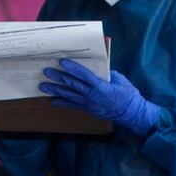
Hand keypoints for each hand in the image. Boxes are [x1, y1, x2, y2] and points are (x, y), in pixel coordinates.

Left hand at [39, 59, 160, 135]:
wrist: (132, 113)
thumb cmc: (128, 95)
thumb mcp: (121, 80)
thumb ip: (108, 73)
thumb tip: (97, 67)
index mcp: (101, 87)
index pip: (84, 76)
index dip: (72, 68)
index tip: (62, 62)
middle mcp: (92, 96)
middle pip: (73, 85)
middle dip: (59, 77)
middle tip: (47, 71)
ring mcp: (89, 104)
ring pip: (69, 96)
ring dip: (55, 90)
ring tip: (43, 86)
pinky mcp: (88, 109)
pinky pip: (73, 105)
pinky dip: (62, 103)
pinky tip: (52, 101)